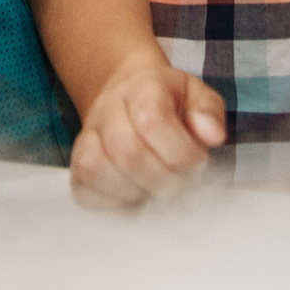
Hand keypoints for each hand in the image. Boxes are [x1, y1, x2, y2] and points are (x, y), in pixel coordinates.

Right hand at [69, 50, 226, 208]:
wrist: (129, 94)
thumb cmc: (169, 101)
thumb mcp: (197, 94)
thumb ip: (209, 112)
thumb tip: (212, 136)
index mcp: (143, 87)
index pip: (152, 120)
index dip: (180, 152)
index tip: (198, 162)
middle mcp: (108, 108)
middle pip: (126, 151)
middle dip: (163, 179)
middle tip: (181, 183)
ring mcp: (87, 135)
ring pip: (97, 169)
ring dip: (136, 191)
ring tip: (158, 190)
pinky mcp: (77, 163)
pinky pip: (84, 189)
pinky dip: (113, 201)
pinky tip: (136, 194)